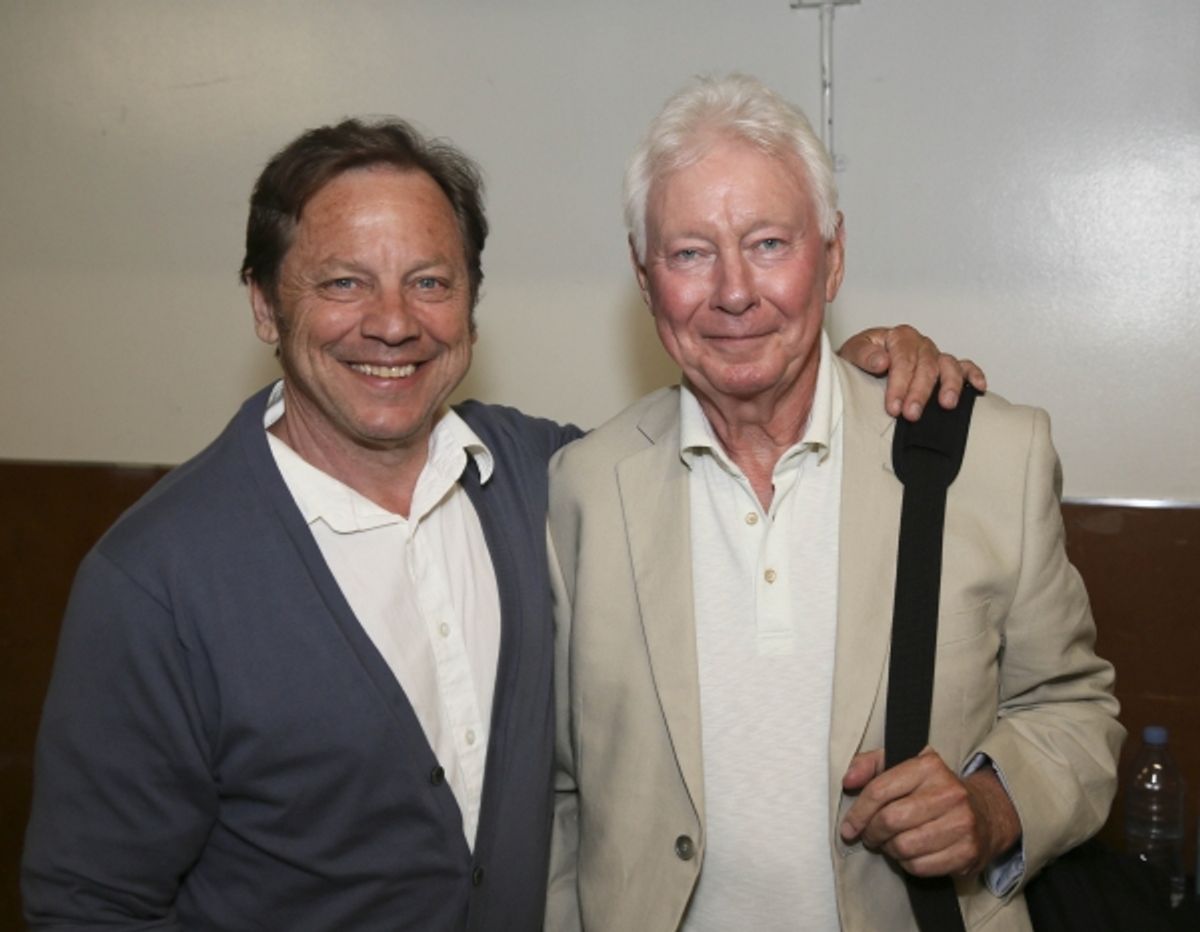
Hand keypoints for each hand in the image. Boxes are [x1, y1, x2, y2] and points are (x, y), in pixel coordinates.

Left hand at [838, 325, 986, 421]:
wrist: (862, 363)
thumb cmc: (860, 359)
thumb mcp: (852, 353)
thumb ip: (864, 355)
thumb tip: (882, 361)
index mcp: (899, 337)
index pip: (903, 360)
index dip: (899, 384)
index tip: (893, 406)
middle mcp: (920, 344)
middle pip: (926, 366)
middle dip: (919, 392)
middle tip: (911, 414)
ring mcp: (935, 355)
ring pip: (948, 366)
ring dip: (950, 385)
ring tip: (947, 404)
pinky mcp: (945, 365)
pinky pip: (965, 367)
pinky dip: (974, 375)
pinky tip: (979, 387)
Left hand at [839, 747, 1019, 878]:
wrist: (985, 812)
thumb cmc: (932, 789)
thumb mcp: (901, 764)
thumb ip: (869, 764)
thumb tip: (848, 781)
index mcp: (928, 766)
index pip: (880, 790)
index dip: (858, 813)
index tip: (849, 827)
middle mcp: (949, 792)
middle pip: (890, 821)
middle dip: (872, 833)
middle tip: (870, 836)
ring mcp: (962, 823)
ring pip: (904, 846)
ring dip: (889, 850)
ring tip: (890, 844)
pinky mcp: (968, 851)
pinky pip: (921, 866)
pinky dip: (907, 864)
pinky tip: (909, 854)